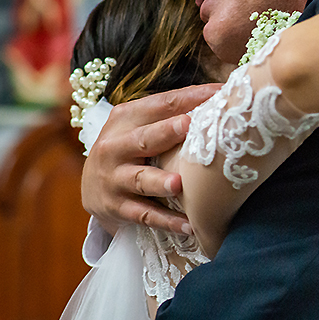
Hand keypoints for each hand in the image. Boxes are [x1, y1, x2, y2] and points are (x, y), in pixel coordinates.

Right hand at [81, 84, 219, 234]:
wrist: (94, 187)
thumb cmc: (132, 148)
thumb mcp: (141, 125)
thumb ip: (173, 112)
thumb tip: (223, 94)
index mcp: (125, 119)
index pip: (160, 104)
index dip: (190, 98)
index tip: (220, 93)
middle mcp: (115, 147)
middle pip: (143, 139)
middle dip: (165, 133)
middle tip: (188, 126)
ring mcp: (114, 178)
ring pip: (140, 179)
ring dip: (159, 182)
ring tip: (178, 184)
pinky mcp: (117, 207)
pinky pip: (145, 215)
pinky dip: (166, 221)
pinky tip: (189, 226)